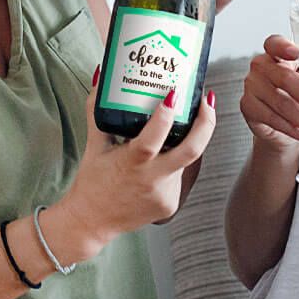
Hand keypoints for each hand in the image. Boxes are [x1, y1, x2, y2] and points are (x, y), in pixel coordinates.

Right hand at [52, 69, 217, 251]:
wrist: (92, 223)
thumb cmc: (92, 182)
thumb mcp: (93, 145)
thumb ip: (96, 109)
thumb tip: (99, 75)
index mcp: (131, 164)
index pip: (153, 139)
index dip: (165, 117)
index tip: (174, 94)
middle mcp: (151, 180)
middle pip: (191, 151)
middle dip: (207, 124)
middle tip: (207, 101)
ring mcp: (164, 195)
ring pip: (184, 161)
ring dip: (182, 143)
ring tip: (177, 128)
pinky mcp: (170, 205)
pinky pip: (179, 176)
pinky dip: (173, 164)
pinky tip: (162, 160)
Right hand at [240, 34, 298, 154]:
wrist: (282, 126)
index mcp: (278, 54)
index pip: (275, 43)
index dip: (283, 47)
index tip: (297, 53)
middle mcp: (261, 66)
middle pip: (285, 78)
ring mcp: (252, 85)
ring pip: (281, 103)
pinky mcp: (247, 106)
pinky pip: (271, 118)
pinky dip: (292, 129)